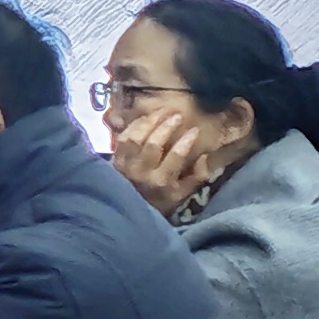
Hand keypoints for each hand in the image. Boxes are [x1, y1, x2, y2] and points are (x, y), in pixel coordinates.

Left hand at [113, 101, 237, 216]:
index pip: (175, 156)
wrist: (128, 206)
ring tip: (162, 112)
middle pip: (153, 143)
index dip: (186, 141)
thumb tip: (204, 156)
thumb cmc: (161, 199)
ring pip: (136, 137)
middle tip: (178, 115)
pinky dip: (134, 125)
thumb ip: (197, 176)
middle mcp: (142, 171)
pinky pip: (123, 137)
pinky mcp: (115, 157)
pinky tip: (146, 118)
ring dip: (150, 122)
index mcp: (162, 181)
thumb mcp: (183, 193)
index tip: (195, 129)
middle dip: (167, 127)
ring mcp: (126, 164)